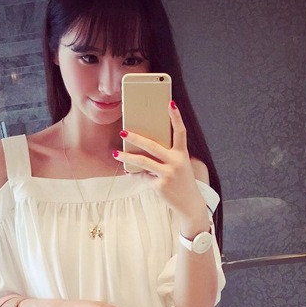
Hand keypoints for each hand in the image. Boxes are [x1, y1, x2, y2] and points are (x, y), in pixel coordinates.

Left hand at [114, 101, 208, 231]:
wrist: (190, 204)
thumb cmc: (181, 181)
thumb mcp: (177, 166)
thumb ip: (163, 156)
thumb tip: (138, 151)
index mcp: (182, 153)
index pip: (180, 131)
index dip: (176, 117)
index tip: (170, 102)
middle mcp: (177, 162)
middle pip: (152, 146)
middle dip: (136, 138)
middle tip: (123, 132)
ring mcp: (168, 174)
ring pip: (143, 162)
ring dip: (127, 158)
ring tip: (115, 154)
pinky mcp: (160, 186)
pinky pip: (143, 177)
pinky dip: (136, 175)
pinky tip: (129, 172)